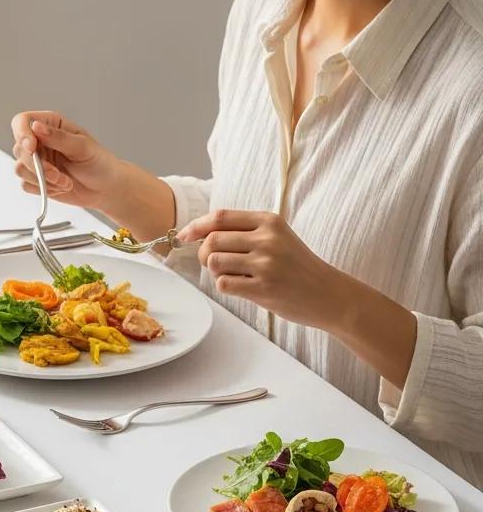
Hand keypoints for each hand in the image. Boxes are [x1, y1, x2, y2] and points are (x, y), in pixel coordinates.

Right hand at [10, 110, 122, 210]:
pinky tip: (61, 187)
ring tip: (65, 182)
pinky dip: (44, 189)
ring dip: (43, 180)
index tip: (32, 147)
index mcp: (51, 125)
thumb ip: (59, 138)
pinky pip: (26, 185)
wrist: (105, 188)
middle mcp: (40, 141)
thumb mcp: (83, 147)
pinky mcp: (36, 180)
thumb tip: (36, 127)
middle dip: (37, 166)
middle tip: (57, 174)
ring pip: (20, 169)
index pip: (22, 121)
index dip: (21, 133)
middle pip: (19, 148)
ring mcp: (37, 161)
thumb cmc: (99, 163)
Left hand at [177, 209, 339, 327]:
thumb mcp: (277, 236)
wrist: (327, 293)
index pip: (220, 217)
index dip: (196, 226)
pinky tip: (242, 287)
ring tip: (233, 274)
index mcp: (268, 221)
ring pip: (214, 262)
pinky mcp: (262, 288)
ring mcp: (265, 264)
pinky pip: (223, 284)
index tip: (183, 236)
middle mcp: (267, 239)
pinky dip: (225, 286)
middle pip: (212, 240)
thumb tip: (199, 233)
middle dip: (204, 253)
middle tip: (216, 262)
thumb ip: (244, 231)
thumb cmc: (296, 266)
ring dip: (214, 270)